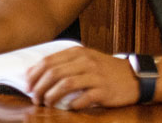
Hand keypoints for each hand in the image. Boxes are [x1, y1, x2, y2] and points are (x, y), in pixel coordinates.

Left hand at [25, 46, 139, 109]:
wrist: (134, 77)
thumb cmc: (105, 69)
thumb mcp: (85, 59)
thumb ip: (65, 63)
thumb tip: (39, 73)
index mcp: (76, 52)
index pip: (49, 61)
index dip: (35, 74)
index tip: (27, 85)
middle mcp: (84, 61)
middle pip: (54, 73)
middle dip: (40, 86)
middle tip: (34, 98)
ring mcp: (95, 75)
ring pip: (66, 84)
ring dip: (52, 95)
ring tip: (46, 103)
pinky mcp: (104, 90)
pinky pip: (84, 97)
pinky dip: (73, 104)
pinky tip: (68, 108)